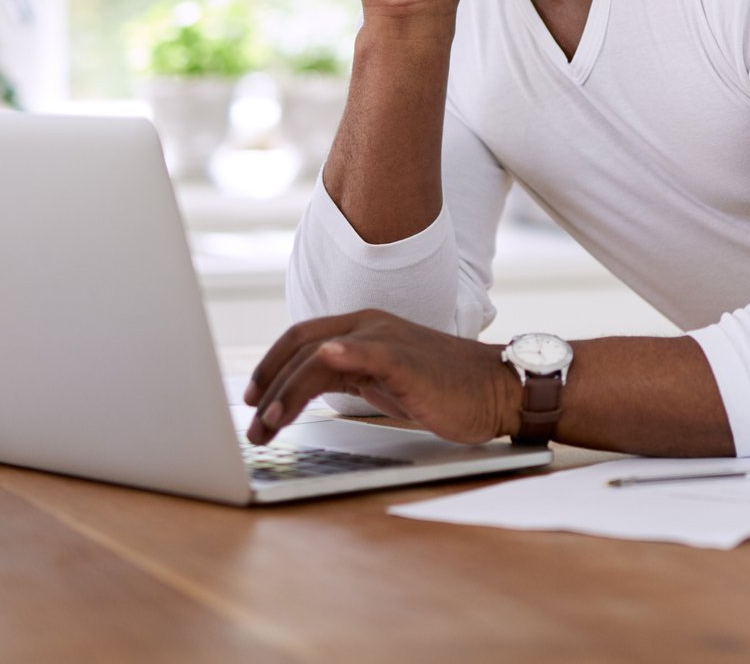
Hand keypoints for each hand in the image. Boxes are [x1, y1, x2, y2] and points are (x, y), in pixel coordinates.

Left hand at [242, 309, 519, 446]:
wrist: (498, 389)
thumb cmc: (446, 391)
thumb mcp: (386, 381)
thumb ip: (350, 376)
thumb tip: (305, 396)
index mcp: (365, 329)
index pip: (301, 339)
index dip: (270, 367)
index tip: (253, 399)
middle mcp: (370, 326)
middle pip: (299, 344)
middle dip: (266, 383)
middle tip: (250, 423)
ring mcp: (386, 339)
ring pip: (317, 355)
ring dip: (284, 391)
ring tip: (267, 425)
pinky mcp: (403, 359)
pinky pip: (362, 352)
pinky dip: (337, 355)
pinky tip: (320, 362)